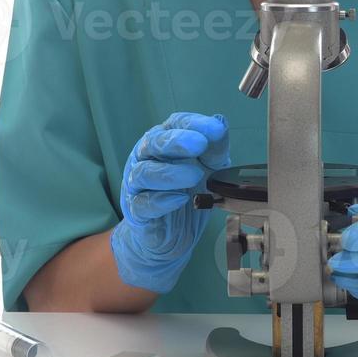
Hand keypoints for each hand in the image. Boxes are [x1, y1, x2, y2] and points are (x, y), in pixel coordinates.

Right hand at [109, 112, 230, 292]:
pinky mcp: (137, 212)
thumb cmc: (188, 193)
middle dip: (177, 141)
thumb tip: (220, 122)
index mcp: (164, 142)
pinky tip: (180, 199)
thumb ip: (215, 148)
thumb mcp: (210, 168)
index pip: (175, 124)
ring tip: (195, 175)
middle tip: (199, 144)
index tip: (216, 129)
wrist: (172, 234)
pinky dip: (161, 201)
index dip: (194, 124)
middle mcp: (146, 159)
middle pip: (154, 143)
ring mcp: (138, 185)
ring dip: (170, 173)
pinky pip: (143, 204)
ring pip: (144, 173)